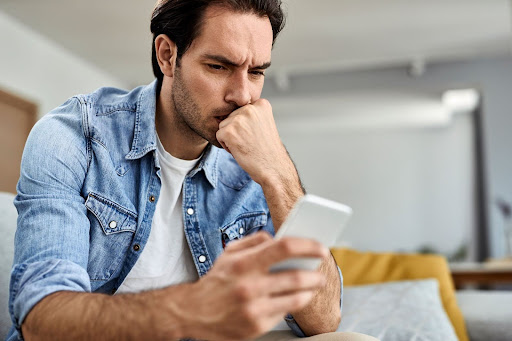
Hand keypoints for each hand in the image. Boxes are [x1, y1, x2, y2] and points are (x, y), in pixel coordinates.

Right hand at [179, 232, 327, 339]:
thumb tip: (278, 237)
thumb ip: (254, 241)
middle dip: (316, 274)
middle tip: (320, 272)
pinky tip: (291, 299)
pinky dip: (292, 305)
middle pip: (296, 277)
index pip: (284, 248)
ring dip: (310, 291)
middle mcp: (250, 286)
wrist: (192, 313)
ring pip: (297, 298)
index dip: (308, 246)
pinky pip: (285, 314)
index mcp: (244, 264)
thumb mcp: (229, 253)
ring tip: (312, 286)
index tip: (320, 247)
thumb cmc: (215, 281)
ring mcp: (254, 309)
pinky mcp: (256, 327)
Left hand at [216, 99, 293, 185]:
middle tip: (250, 141)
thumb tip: (231, 112)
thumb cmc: (268, 150)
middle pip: (231, 116)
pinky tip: (240, 150)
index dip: (245, 125)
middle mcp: (250, 108)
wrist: (273, 167)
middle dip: (236, 130)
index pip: (241, 109)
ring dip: (230, 137)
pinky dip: (226, 145)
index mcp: (261, 104)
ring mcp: (239, 119)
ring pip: (223, 125)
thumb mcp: (264, 124)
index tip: (255, 134)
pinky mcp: (229, 131)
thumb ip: (252, 115)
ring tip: (245, 145)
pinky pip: (218, 135)